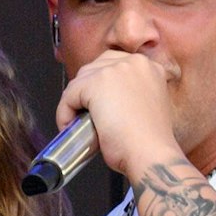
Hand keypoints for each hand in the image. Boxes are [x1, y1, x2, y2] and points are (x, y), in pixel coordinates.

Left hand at [54, 50, 183, 177]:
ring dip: (75, 102)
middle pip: (96, 69)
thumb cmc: (150, 142)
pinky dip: (65, 113)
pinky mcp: (96, 84)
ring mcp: (114, 70)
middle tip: (86, 115)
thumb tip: (111, 101)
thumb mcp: (148, 107)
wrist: (151, 154)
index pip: (115, 65)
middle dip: (87, 91)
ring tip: (78, 124)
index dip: (103, 86)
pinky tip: (70, 128)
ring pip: (81, 81)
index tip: (99, 105)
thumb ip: (132, 95)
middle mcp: (134, 62)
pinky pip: (69, 95)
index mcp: (149, 66)